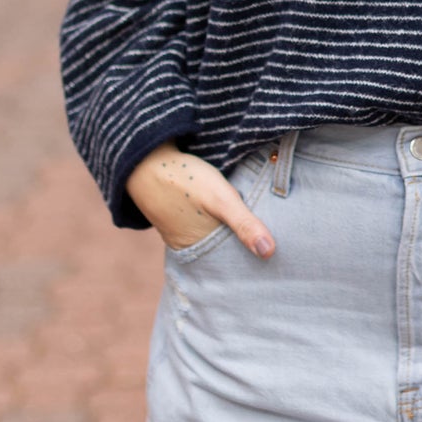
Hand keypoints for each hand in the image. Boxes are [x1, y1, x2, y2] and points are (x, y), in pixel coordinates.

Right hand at [125, 141, 276, 257]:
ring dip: (230, 231)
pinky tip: (227, 211)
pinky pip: (204, 224)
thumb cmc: (184, 179)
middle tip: (271, 238)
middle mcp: (190, 245)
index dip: (253, 259)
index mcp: (201, 249)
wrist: (145, 158)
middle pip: (225, 250)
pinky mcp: (179, 215)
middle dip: (243, 246)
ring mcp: (182, 231)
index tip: (276, 256)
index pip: (234, 262)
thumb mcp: (221, 199)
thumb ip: (245, 224)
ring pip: (215, 236)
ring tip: (255, 225)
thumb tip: (270, 253)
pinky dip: (217, 220)